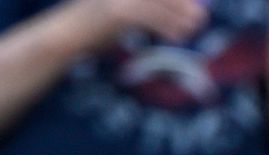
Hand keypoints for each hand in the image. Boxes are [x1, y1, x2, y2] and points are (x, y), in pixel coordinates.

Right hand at [77, 0, 206, 41]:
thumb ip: (144, 10)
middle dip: (183, 4)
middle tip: (201, 16)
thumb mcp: (120, 11)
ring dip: (180, 16)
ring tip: (195, 27)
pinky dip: (167, 26)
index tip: (193, 6)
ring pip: (159, 4)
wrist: (67, 34)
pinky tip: (178, 35)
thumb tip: (174, 13)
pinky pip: (151, 18)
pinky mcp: (119, 12)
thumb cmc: (93, 26)